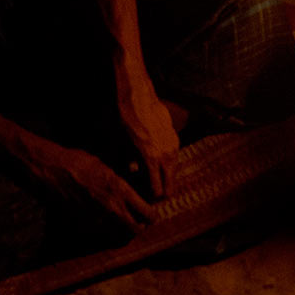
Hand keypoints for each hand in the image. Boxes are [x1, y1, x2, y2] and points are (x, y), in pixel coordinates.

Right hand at [27, 142, 155, 231]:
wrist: (55, 170)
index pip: (147, 213)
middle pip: (136, 229)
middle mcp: (112, 207)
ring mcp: (98, 217)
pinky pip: (103, 231)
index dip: (152, 215)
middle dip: (141, 226)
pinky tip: (106, 218)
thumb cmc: (81, 161)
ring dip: (125, 229)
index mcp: (121, 190)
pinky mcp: (85, 222)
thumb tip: (136, 184)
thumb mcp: (107, 165)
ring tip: (124, 220)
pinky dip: (108, 229)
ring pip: (120, 234)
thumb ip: (123, 180)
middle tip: (140, 219)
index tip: (151, 211)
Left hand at [116, 74, 179, 199]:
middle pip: (170, 182)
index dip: (152, 198)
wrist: (136, 93)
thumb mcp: (119, 143)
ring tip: (157, 182)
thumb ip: (127, 163)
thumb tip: (131, 173)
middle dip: (163, 191)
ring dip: (167, 177)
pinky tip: (160, 163)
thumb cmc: (124, 118)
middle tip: (155, 197)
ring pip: (174, 169)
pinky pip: (174, 155)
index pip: (157, 189)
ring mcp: (173, 143)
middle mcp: (166, 153)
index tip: (147, 201)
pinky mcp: (174, 134)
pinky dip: (168, 163)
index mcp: (151, 159)